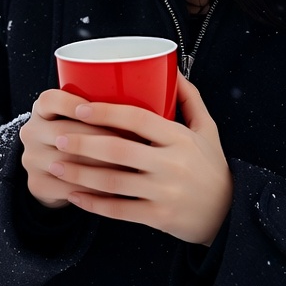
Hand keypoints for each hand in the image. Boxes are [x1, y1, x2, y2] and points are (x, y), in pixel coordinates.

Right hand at [19, 88, 126, 207]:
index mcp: (42, 108)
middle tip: (132, 143)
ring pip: (68, 162)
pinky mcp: (37, 184)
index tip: (95, 109)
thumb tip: (148, 96)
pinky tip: (115, 190)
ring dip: (101, 165)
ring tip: (130, 167)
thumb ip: (103, 105)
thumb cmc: (83, 135)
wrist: (57, 172)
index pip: (51, 100)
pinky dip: (94, 190)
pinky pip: (68, 187)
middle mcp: (31, 131)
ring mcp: (31, 159)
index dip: (72, 103)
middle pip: (64, 132)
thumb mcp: (84, 116)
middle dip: (100, 138)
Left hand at [48, 73, 233, 245]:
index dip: (106, 112)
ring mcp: (163, 192)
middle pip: (118, 150)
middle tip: (57, 137)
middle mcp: (171, 164)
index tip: (80, 107)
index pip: (138, 119)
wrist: (230, 214)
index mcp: (180, 138)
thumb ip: (190, 98)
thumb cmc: (212, 166)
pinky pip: (119, 210)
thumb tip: (171, 68)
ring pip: (113, 182)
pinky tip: (73, 196)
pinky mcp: (158, 217)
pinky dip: (93, 204)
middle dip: (83, 143)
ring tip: (56, 164)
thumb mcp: (207, 129)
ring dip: (80, 173)